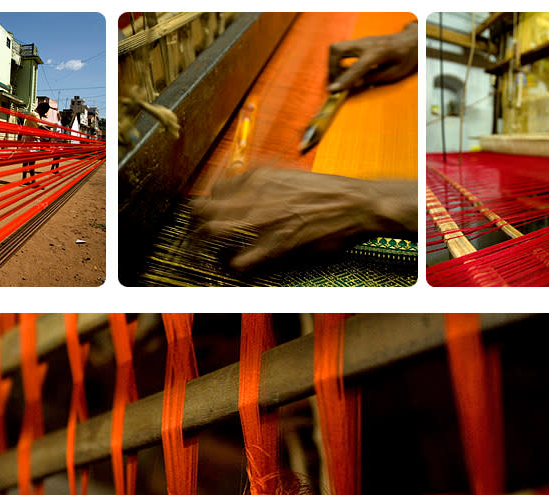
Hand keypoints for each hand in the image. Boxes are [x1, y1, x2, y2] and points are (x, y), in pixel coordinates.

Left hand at [191, 169, 415, 270]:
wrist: (354, 203)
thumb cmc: (325, 191)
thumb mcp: (288, 175)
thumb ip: (261, 183)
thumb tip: (241, 191)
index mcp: (257, 178)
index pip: (214, 190)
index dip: (209, 204)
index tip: (211, 213)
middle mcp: (253, 196)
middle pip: (203, 208)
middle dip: (195, 222)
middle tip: (195, 233)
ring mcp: (262, 221)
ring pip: (212, 231)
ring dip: (205, 242)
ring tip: (205, 250)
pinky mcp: (274, 245)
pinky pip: (239, 259)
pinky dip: (233, 264)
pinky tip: (235, 265)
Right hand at [328, 21, 416, 92]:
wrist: (409, 40)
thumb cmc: (405, 57)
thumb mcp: (394, 73)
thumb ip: (373, 78)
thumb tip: (354, 85)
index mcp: (377, 52)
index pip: (355, 67)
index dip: (343, 80)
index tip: (333, 90)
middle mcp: (366, 44)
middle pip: (337, 50)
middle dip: (331, 67)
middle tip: (336, 82)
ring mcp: (361, 41)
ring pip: (336, 48)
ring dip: (333, 64)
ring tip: (339, 78)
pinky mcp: (359, 42)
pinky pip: (342, 50)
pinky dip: (338, 61)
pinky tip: (345, 72)